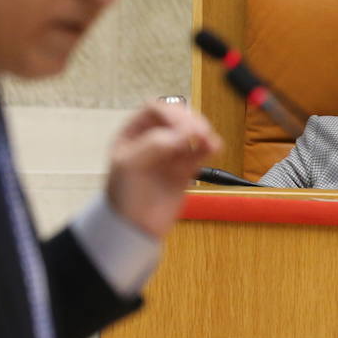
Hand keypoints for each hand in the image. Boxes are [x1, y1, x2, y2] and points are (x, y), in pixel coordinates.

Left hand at [105, 101, 222, 238]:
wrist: (134, 228)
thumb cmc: (124, 196)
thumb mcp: (130, 166)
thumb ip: (154, 145)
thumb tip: (182, 132)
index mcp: (133, 133)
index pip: (155, 110)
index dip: (171, 114)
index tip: (182, 127)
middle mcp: (153, 139)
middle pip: (177, 118)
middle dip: (190, 122)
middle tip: (199, 132)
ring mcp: (170, 154)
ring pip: (191, 133)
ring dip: (203, 132)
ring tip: (209, 140)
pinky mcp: (185, 168)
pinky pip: (200, 151)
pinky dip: (209, 147)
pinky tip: (214, 146)